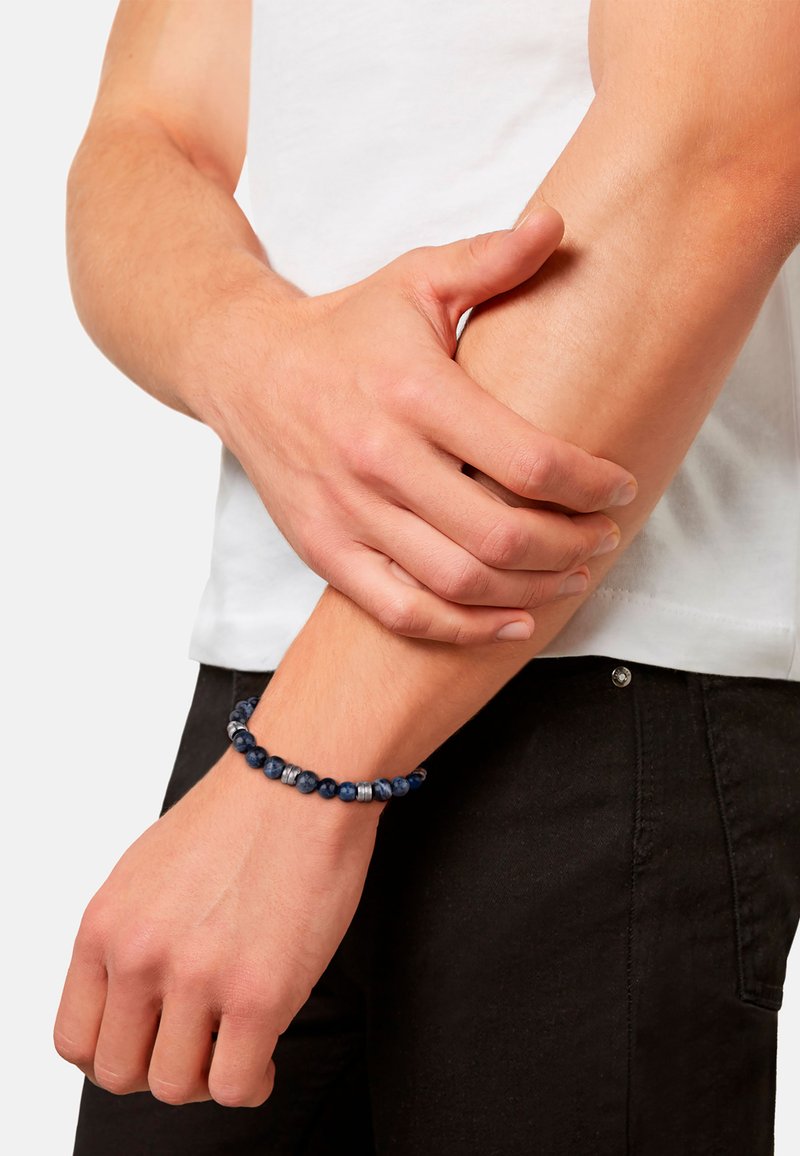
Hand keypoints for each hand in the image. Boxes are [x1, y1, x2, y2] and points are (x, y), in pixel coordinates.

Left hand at [53, 753, 380, 1106]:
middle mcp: (138, 956)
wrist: (302, 779)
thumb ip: (131, 936)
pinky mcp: (257, 994)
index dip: (114, 1053)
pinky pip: (236, 1086)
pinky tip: (268, 1050)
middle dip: (161, 1067)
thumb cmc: (241, 814)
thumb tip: (137, 997)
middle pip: (120, 1073)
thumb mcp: (148, 871)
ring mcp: (195, 978)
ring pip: (177, 1087)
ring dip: (209, 1075)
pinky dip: (253, 1082)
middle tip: (200, 1044)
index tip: (150, 1043)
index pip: (75, 1039)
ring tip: (238, 1044)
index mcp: (104, 926)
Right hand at [195, 207, 636, 644]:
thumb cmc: (344, 329)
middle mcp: (379, 458)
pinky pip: (403, 610)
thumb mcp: (413, 280)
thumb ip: (490, 259)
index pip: (525, 458)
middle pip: (499, 532)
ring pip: (458, 580)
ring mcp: (349, 512)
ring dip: (531, 590)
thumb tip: (559, 223)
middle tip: (603, 536)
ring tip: (570, 575)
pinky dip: (465, 628)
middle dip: (569, 544)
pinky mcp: (326, 550)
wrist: (245, 368)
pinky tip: (511, 619)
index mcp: (413, 391)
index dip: (588, 483)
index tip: (619, 487)